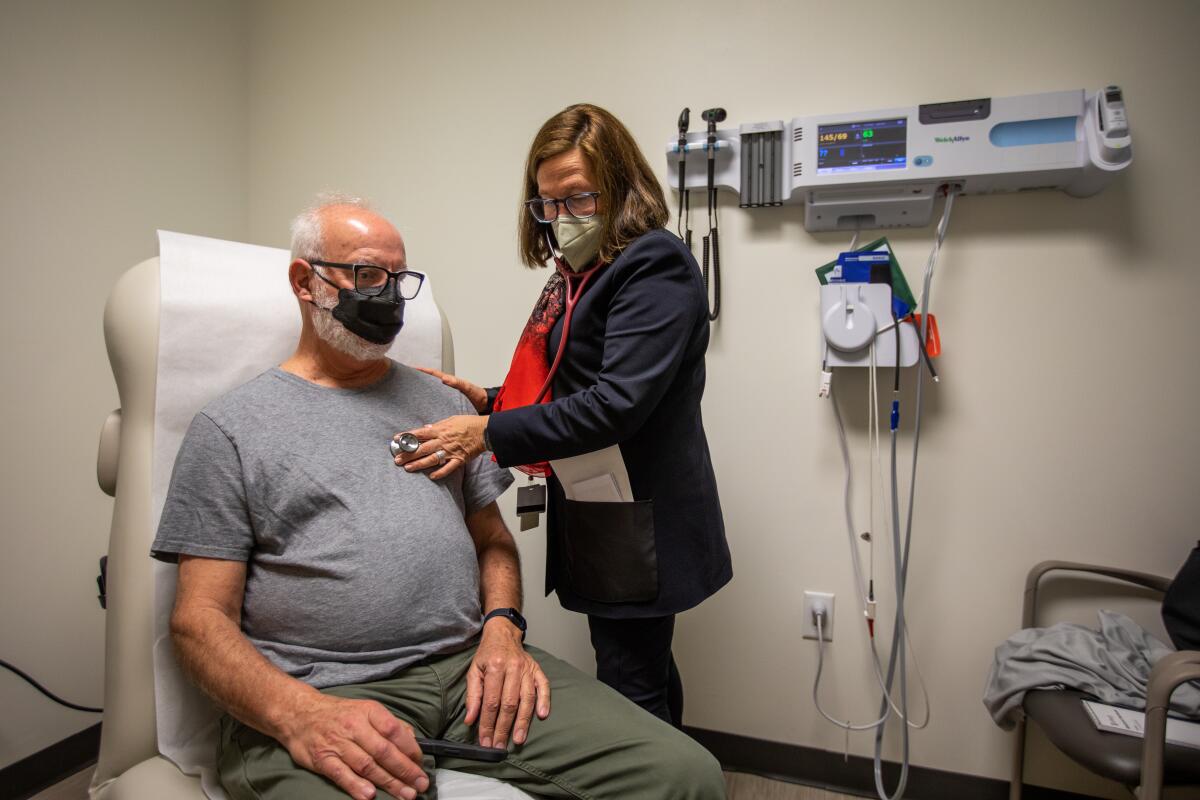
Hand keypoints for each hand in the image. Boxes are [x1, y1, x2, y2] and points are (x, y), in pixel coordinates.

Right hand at [276, 693, 428, 799]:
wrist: (299, 714)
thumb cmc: (339, 714)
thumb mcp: (365, 709)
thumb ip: (389, 724)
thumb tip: (412, 741)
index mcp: (369, 711)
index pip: (394, 731)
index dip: (410, 749)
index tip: (421, 764)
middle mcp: (354, 726)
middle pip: (383, 751)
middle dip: (405, 770)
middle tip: (420, 785)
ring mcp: (337, 743)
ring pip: (366, 765)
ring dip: (387, 782)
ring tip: (404, 794)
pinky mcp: (322, 759)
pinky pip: (341, 774)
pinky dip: (355, 785)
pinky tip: (369, 795)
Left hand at [395, 416, 486, 479]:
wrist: (485, 430)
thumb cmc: (468, 423)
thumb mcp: (451, 419)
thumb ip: (437, 425)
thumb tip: (426, 428)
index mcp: (440, 430)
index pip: (420, 433)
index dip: (407, 436)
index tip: (396, 439)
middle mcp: (443, 441)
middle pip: (422, 448)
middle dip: (408, 454)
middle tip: (397, 460)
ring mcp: (450, 451)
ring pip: (431, 459)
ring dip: (419, 464)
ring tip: (408, 468)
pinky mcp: (459, 459)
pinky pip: (448, 468)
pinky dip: (440, 473)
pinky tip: (431, 477)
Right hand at [414, 367, 487, 412]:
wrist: (484, 405)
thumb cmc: (477, 394)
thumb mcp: (468, 387)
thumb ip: (458, 383)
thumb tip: (445, 378)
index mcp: (450, 382)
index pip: (435, 374)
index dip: (425, 370)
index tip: (414, 368)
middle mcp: (446, 388)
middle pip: (430, 383)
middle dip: (419, 380)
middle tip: (407, 380)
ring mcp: (447, 396)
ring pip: (432, 393)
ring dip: (422, 392)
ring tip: (410, 394)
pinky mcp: (448, 405)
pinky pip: (436, 403)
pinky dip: (429, 404)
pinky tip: (423, 408)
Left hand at [464, 619, 550, 747]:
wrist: (503, 634)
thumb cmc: (487, 655)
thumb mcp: (474, 671)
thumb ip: (472, 695)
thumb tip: (470, 719)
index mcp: (494, 667)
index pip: (491, 701)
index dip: (488, 723)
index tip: (485, 740)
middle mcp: (512, 668)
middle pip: (509, 704)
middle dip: (503, 728)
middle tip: (499, 746)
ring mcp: (527, 669)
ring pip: (526, 699)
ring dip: (523, 721)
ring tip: (518, 739)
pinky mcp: (537, 670)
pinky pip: (543, 687)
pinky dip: (544, 701)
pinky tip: (542, 716)